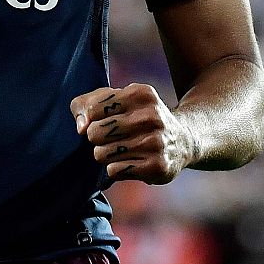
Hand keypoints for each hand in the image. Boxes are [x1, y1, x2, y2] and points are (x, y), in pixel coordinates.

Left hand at [70, 83, 195, 184]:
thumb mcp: (116, 100)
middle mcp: (152, 116)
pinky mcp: (158, 167)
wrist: (182, 141)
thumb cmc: (137, 117)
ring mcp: (157, 142)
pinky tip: (131, 161)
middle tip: (111, 137)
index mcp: (141, 93)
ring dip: (105, 154)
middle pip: (94, 133)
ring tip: (121, 149)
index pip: (92, 109)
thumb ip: (86, 104)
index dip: (90, 118)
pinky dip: (116, 168)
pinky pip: (114, 170)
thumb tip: (81, 126)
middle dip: (96, 138)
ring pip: (101, 154)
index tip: (102, 119)